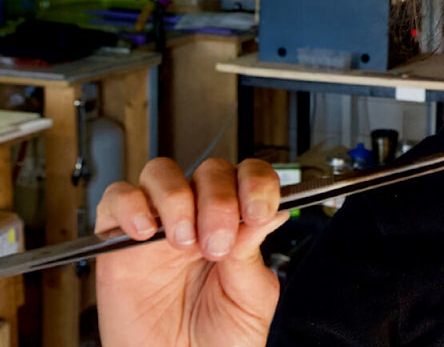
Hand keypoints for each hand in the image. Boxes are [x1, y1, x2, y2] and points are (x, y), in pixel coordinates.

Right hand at [95, 157, 288, 346]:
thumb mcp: (251, 298)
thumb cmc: (218, 343)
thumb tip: (268, 210)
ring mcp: (159, 227)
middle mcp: (198, 219)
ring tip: (183, 242)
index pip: (248, 178)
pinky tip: (145, 233)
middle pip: (209, 172)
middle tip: (218, 244)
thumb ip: (252, 253)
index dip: (257, 184)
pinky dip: (129, 206)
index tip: (259, 210)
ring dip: (177, 199)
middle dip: (219, 200)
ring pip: (162, 174)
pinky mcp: (118, 243)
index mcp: (236, 227)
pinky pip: (115, 200)